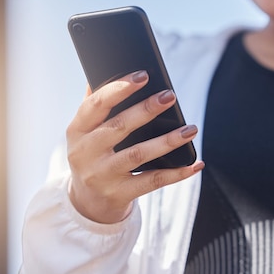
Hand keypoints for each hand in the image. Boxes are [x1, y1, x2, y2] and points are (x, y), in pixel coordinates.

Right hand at [66, 70, 204, 223]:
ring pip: (138, 155)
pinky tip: (196, 164)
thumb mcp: (85, 132)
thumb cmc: (93, 155)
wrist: (87, 202)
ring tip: (190, 129)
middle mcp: (86, 153)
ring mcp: (103, 176)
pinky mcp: (120, 194)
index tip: (143, 75)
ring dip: (167, 141)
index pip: (95, 105)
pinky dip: (177, 173)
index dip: (118, 89)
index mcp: (77, 131)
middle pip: (119, 128)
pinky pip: (153, 182)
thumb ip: (95, 105)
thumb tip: (102, 71)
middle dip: (146, 110)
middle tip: (170, 96)